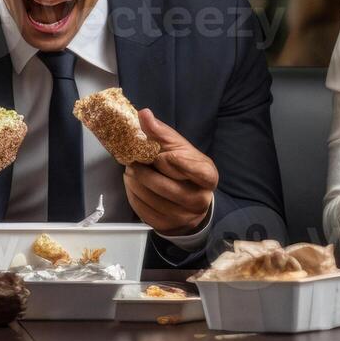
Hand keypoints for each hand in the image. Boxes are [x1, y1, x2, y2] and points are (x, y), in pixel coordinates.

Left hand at [123, 109, 217, 235]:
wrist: (188, 201)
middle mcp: (199, 200)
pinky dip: (133, 195)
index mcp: (208, 177)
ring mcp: (183, 216)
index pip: (200, 172)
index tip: (165, 155)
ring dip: (135, 182)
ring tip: (131, 171)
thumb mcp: (178, 148)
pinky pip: (143, 211)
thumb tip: (143, 114)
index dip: (182, 164)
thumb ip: (161, 132)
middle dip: (145, 171)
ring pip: (151, 199)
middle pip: (167, 187)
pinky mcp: (166, 226)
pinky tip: (132, 185)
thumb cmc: (183, 169)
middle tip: (132, 161)